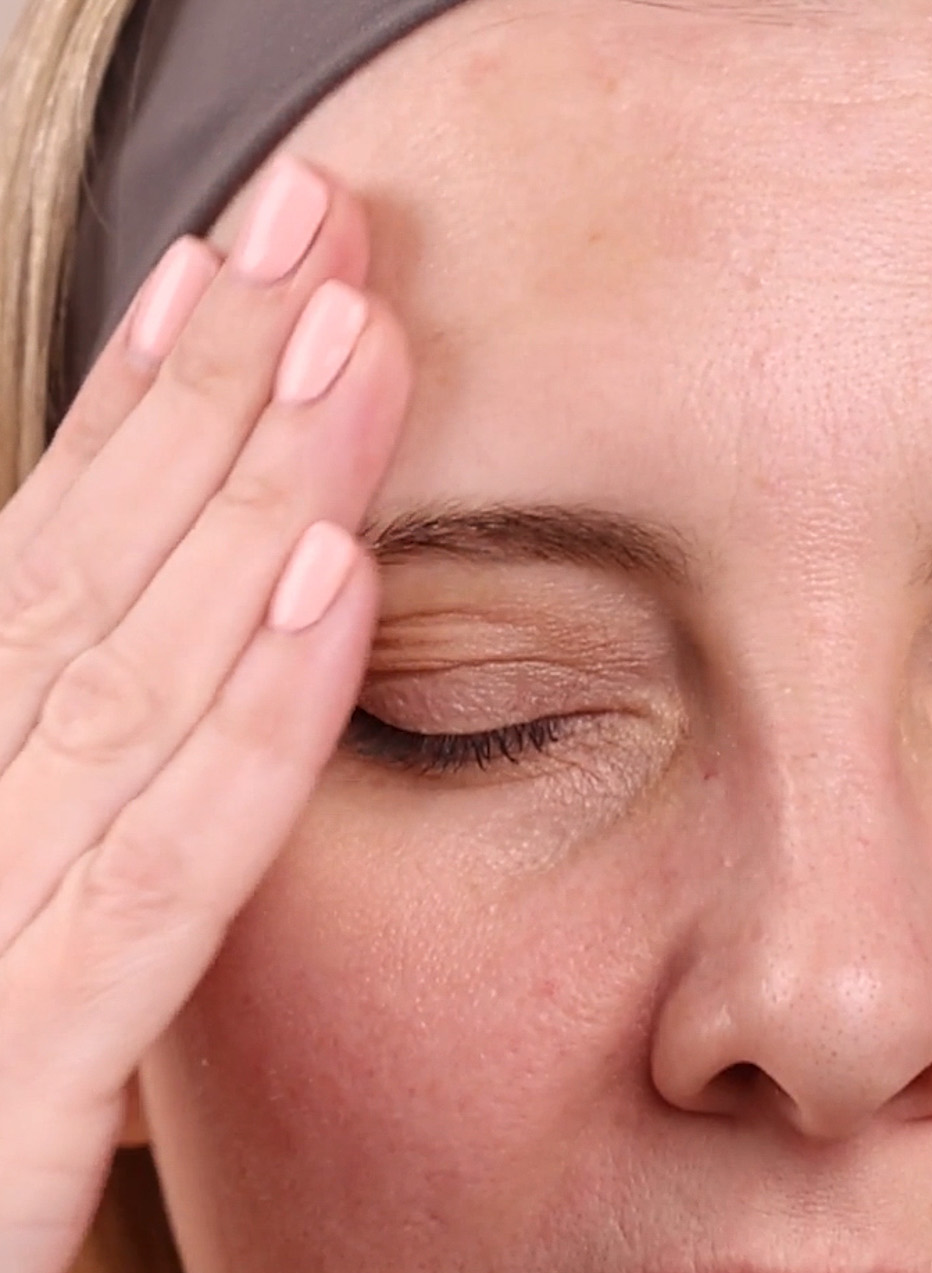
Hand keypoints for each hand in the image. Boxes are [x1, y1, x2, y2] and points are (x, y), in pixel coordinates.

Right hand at [0, 157, 410, 1272]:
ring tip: (357, 338)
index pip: (57, 582)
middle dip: (213, 389)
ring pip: (129, 677)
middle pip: (95, 577)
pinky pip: (151, 872)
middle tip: (321, 224)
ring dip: (253, 494)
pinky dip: (247, 723)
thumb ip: (77, 861)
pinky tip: (339, 587)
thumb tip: (160, 719)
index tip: (248, 294)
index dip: (149, 422)